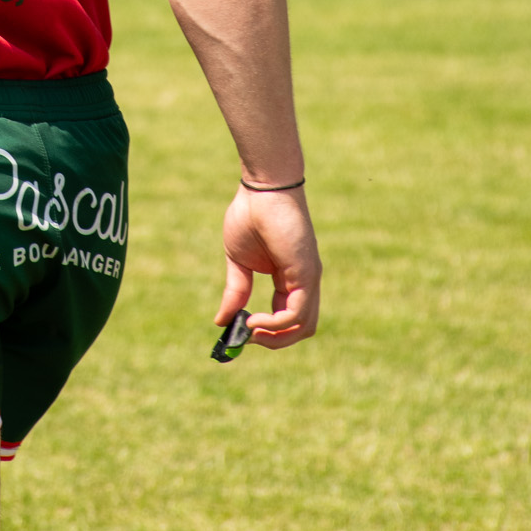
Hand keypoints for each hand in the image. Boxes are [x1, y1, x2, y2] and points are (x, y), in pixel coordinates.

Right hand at [216, 184, 320, 348]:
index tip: (240, 330)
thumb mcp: (238, 262)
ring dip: (275, 337)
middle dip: (273, 341)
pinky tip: (254, 319)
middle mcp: (304, 281)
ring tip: (249, 328)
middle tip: (246, 337)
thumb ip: (236, 291)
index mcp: (289, 278)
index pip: (287, 317)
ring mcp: (308, 278)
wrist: (262, 189)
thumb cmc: (250, 216)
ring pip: (303, 326)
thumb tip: (222, 321)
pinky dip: (276, 324)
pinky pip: (297, 313)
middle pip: (300, 328)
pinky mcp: (306, 274)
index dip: (266, 330)